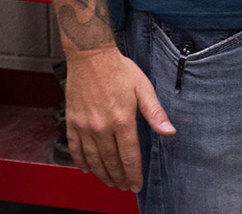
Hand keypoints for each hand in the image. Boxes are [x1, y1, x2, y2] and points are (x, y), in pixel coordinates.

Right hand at [64, 45, 174, 191]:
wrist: (90, 55)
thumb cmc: (118, 69)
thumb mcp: (143, 88)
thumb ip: (155, 113)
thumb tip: (169, 131)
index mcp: (122, 120)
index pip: (129, 156)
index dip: (134, 174)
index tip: (136, 185)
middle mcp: (102, 127)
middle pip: (111, 162)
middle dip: (119, 178)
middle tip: (124, 186)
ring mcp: (85, 126)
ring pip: (93, 159)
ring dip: (102, 174)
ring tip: (109, 181)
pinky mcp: (72, 122)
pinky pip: (75, 148)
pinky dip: (81, 161)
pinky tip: (87, 169)